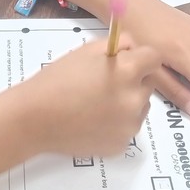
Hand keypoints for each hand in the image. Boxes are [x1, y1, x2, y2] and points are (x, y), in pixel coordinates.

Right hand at [25, 38, 158, 156]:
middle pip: (149, 83)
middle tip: (107, 82)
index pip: (154, 58)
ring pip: (141, 107)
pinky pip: (128, 127)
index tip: (129, 61)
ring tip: (98, 103)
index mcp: (127, 71)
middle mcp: (134, 99)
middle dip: (134, 80)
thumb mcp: (86, 50)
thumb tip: (134, 47)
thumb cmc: (57, 79)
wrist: (35, 117)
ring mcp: (130, 125)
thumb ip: (118, 44)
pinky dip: (117, 123)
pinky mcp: (122, 144)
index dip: (142, 57)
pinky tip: (94, 120)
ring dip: (128, 102)